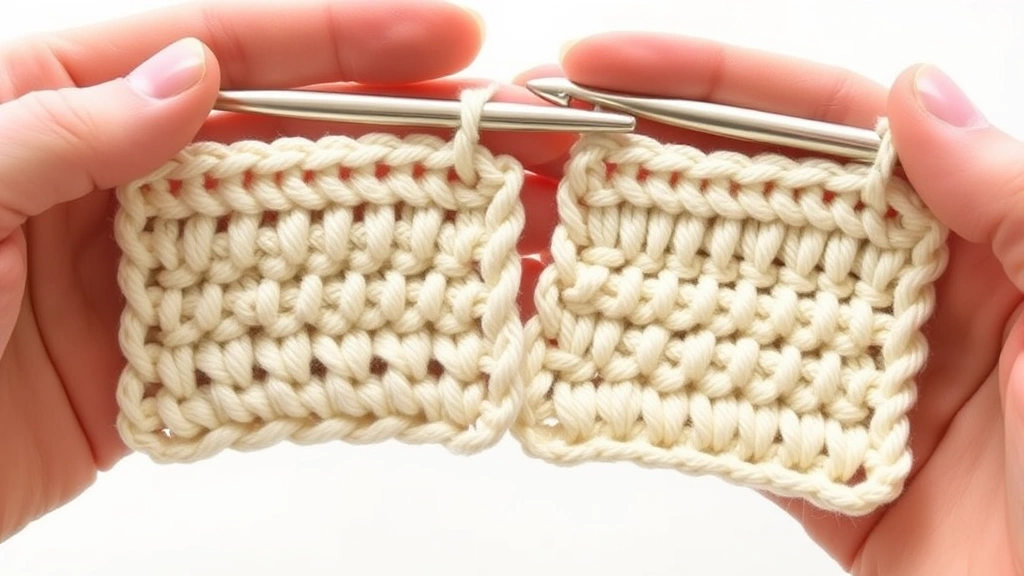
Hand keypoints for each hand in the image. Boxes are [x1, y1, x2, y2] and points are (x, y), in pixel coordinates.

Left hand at [0, 0, 569, 541]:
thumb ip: (59, 128)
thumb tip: (192, 78)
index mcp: (73, 104)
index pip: (232, 48)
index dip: (348, 35)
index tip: (451, 33)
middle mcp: (132, 176)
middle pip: (296, 138)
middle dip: (414, 133)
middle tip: (518, 137)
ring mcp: (158, 270)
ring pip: (301, 237)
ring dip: (403, 234)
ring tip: (504, 235)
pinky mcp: (166, 357)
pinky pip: (272, 331)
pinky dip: (345, 328)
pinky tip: (420, 323)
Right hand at [514, 33, 1023, 574]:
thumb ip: (1010, 201)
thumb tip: (913, 92)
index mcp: (952, 232)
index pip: (813, 125)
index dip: (700, 84)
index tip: (595, 66)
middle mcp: (883, 286)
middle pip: (734, 196)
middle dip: (622, 158)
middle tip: (518, 139)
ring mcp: (833, 366)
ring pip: (705, 291)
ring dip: (609, 256)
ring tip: (511, 228)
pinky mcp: (805, 453)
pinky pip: (708, 400)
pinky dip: (639, 372)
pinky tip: (566, 342)